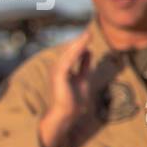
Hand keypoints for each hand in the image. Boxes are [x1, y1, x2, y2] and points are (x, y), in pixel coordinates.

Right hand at [39, 30, 92, 146]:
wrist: (66, 114)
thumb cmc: (74, 101)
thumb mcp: (83, 78)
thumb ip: (85, 66)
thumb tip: (89, 52)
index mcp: (63, 69)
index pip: (73, 54)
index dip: (81, 45)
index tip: (89, 36)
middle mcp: (58, 69)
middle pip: (70, 51)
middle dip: (79, 42)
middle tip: (89, 32)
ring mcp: (57, 71)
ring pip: (69, 54)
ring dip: (78, 44)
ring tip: (87, 35)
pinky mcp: (59, 75)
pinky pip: (69, 60)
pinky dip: (76, 52)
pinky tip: (84, 45)